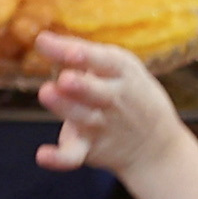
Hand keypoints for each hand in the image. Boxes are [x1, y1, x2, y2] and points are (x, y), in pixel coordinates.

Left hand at [33, 31, 193, 174]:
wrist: (155, 144)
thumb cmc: (128, 93)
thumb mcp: (119, 67)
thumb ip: (83, 53)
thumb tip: (42, 39)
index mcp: (122, 73)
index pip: (102, 61)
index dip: (83, 54)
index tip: (53, 43)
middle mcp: (112, 99)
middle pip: (95, 91)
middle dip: (81, 84)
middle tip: (65, 78)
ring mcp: (100, 125)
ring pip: (81, 117)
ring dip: (64, 106)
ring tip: (47, 93)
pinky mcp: (88, 148)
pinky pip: (73, 156)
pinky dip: (58, 159)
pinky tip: (42, 155)